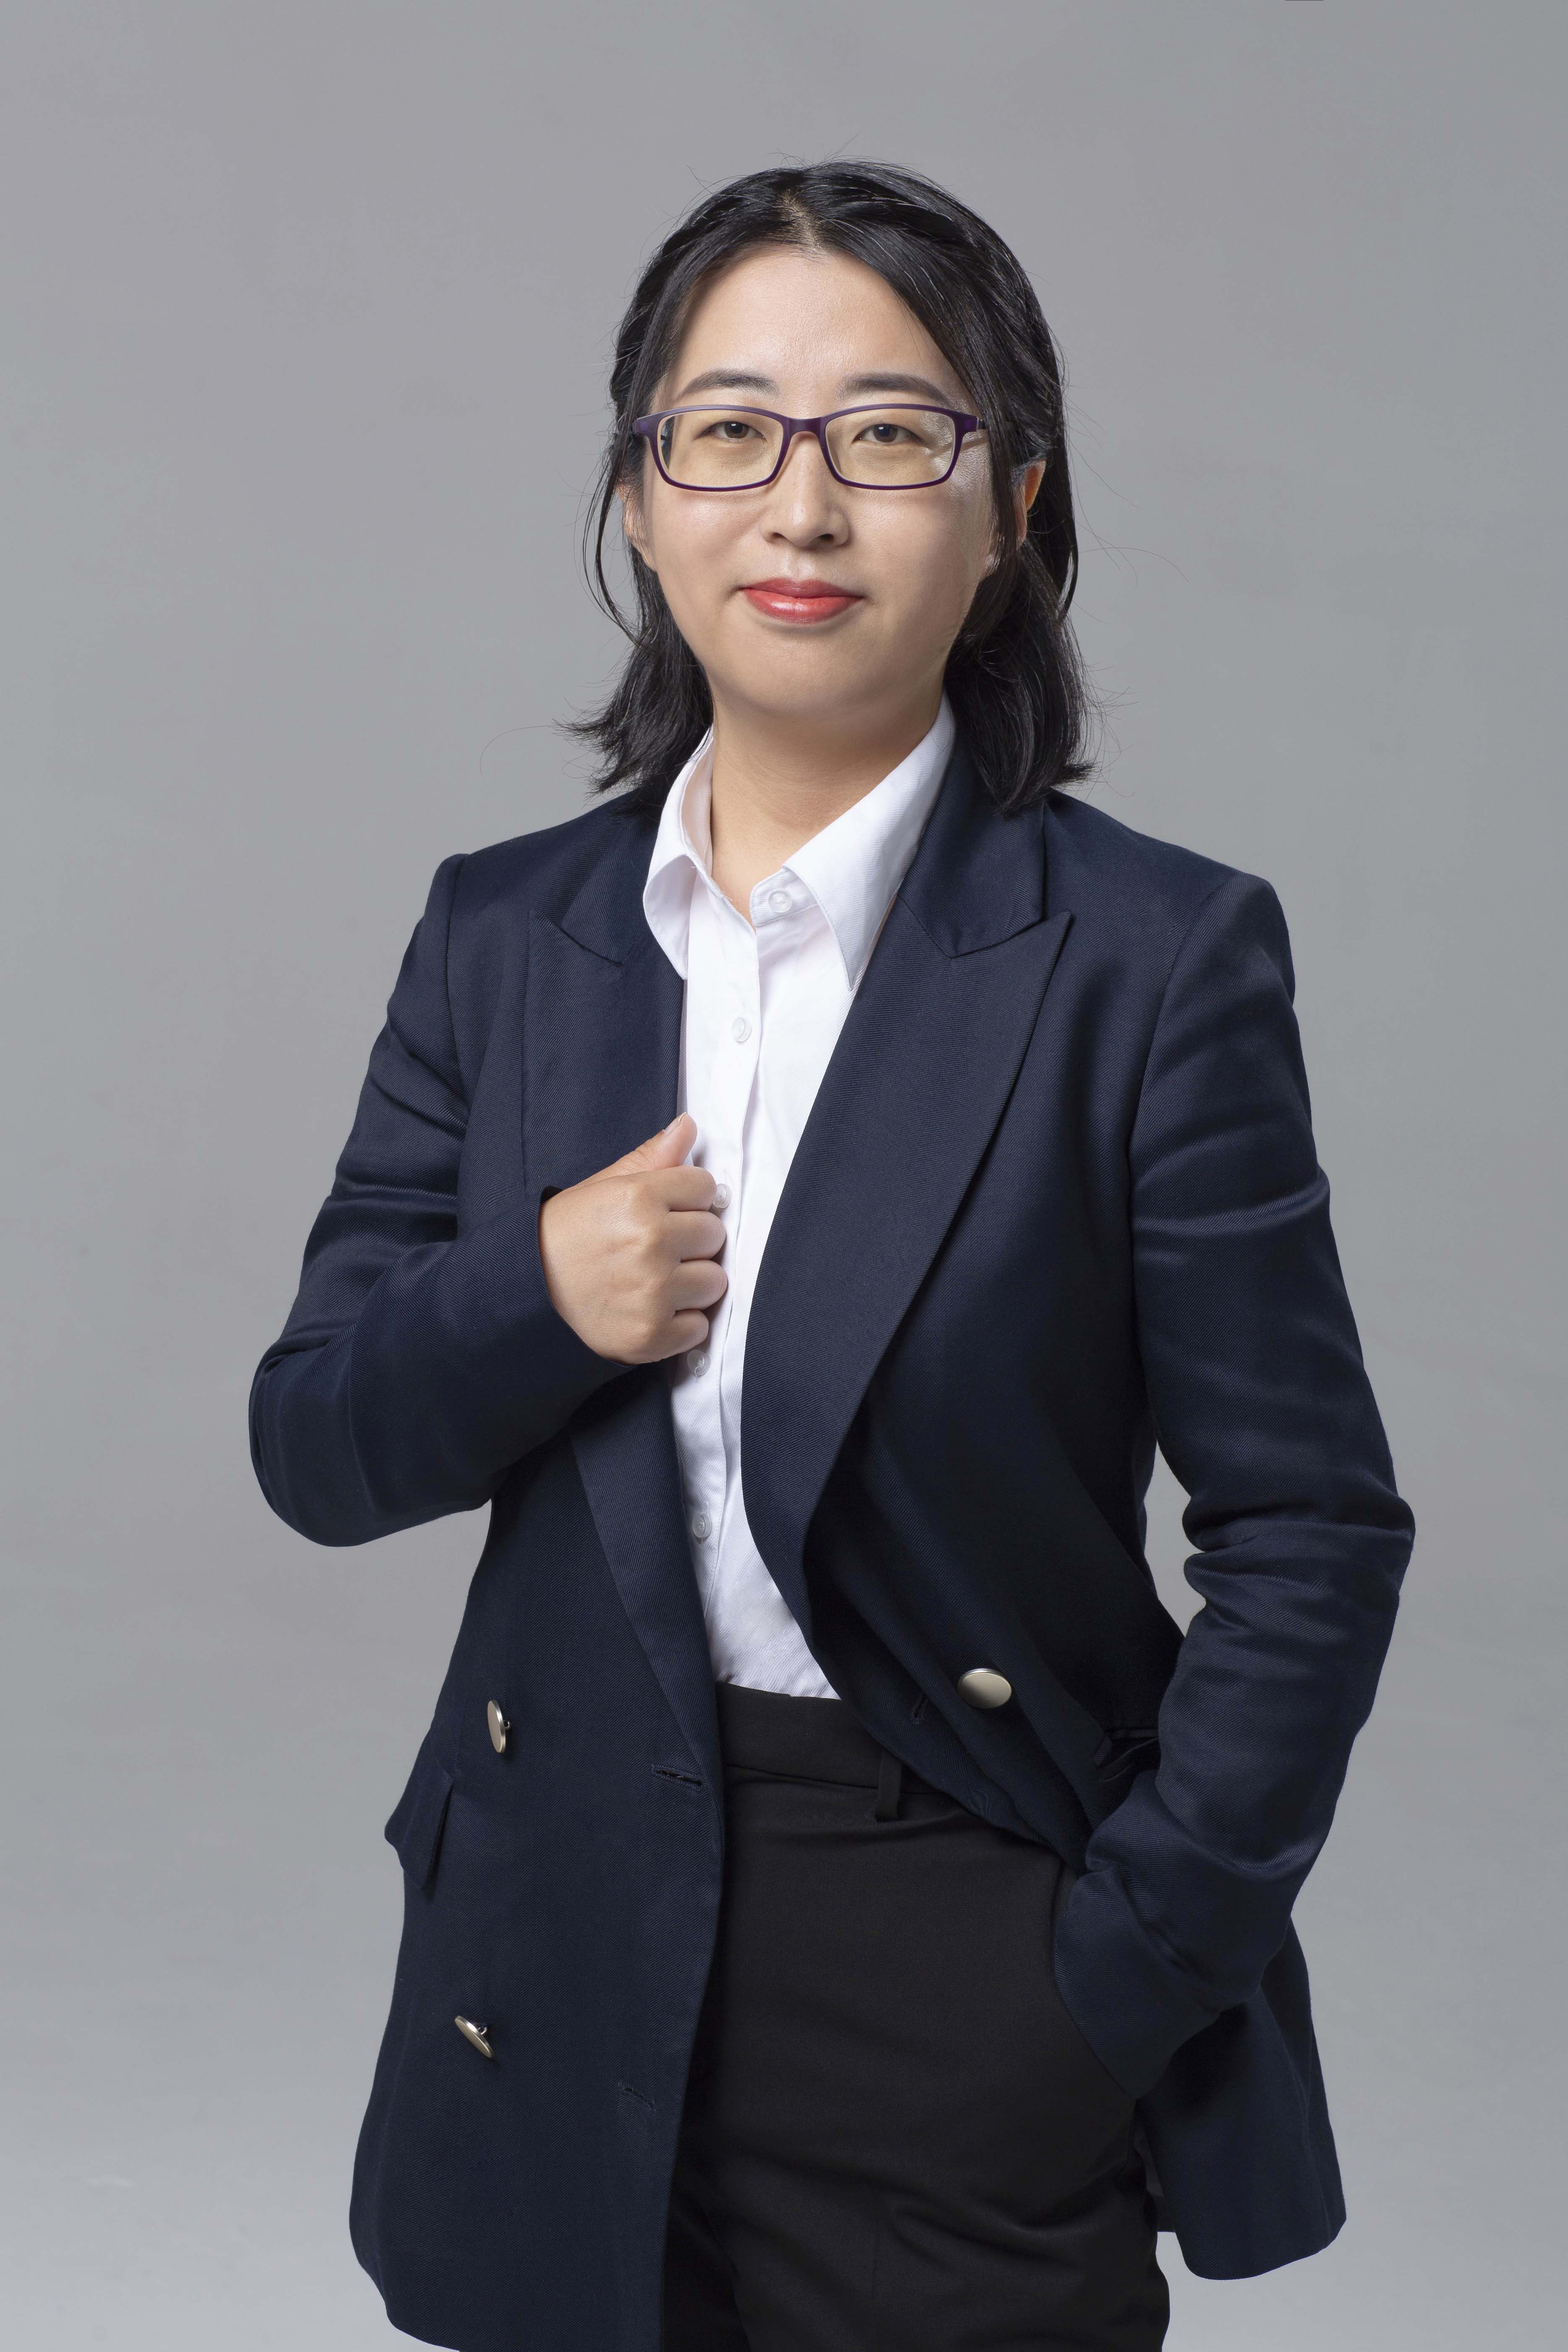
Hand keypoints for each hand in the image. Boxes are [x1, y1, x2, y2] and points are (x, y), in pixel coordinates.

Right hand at [537, 1113, 727, 1364]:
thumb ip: (651, 1158)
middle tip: (656, 1249)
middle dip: (691, 1241)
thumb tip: (688, 1125)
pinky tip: (650, 1311)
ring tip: (655, 1282)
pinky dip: (679, 1326)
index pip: (704, 1187)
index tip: (665, 1211)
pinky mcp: (651, 1336)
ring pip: (713, 1282)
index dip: (687, 1199)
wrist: (524, 1291)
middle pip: (714, 1234)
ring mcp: (652, 1293)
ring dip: (691, 1284)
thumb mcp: (602, 1188)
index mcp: (639, 1197)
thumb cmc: (566, 1235)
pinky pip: (698, 1328)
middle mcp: (650, 1243)